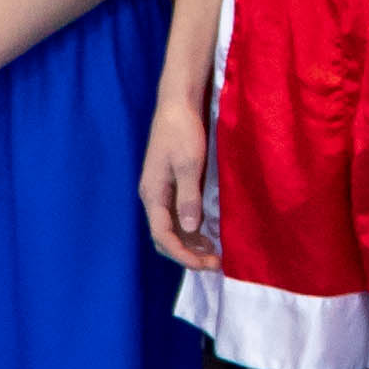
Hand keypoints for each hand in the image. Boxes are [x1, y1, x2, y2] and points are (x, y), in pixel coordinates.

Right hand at [143, 89, 220, 270]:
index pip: (163, 236)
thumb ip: (188, 197)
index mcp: (153, 194)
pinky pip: (178, 216)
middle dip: (187, 254)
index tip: (205, 264)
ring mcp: (162, 192)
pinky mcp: (171, 185)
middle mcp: (154, 197)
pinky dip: (192, 229)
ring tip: (215, 254)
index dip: (183, 255)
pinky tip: (209, 233)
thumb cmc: (182, 131)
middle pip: (165, 237)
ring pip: (173, 228)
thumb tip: (191, 229)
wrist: (177, 104)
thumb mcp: (188, 164)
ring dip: (191, 244)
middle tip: (214, 263)